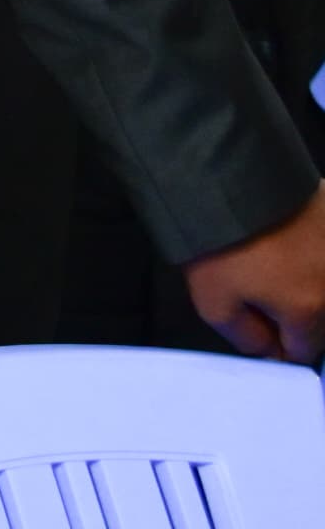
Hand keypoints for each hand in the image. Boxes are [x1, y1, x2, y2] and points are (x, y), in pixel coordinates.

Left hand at [183, 181, 324, 361]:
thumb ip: (246, 337)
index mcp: (309, 310)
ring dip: (301, 282)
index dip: (276, 345)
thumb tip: (269, 350)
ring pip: (322, 286)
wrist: (229, 177)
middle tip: (256, 290)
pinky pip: (322, 255)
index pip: (302, 351)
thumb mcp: (214, 302)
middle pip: (318, 319)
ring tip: (266, 262)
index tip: (258, 329)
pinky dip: (308, 256)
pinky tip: (282, 242)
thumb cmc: (219, 242)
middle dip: (291, 314)